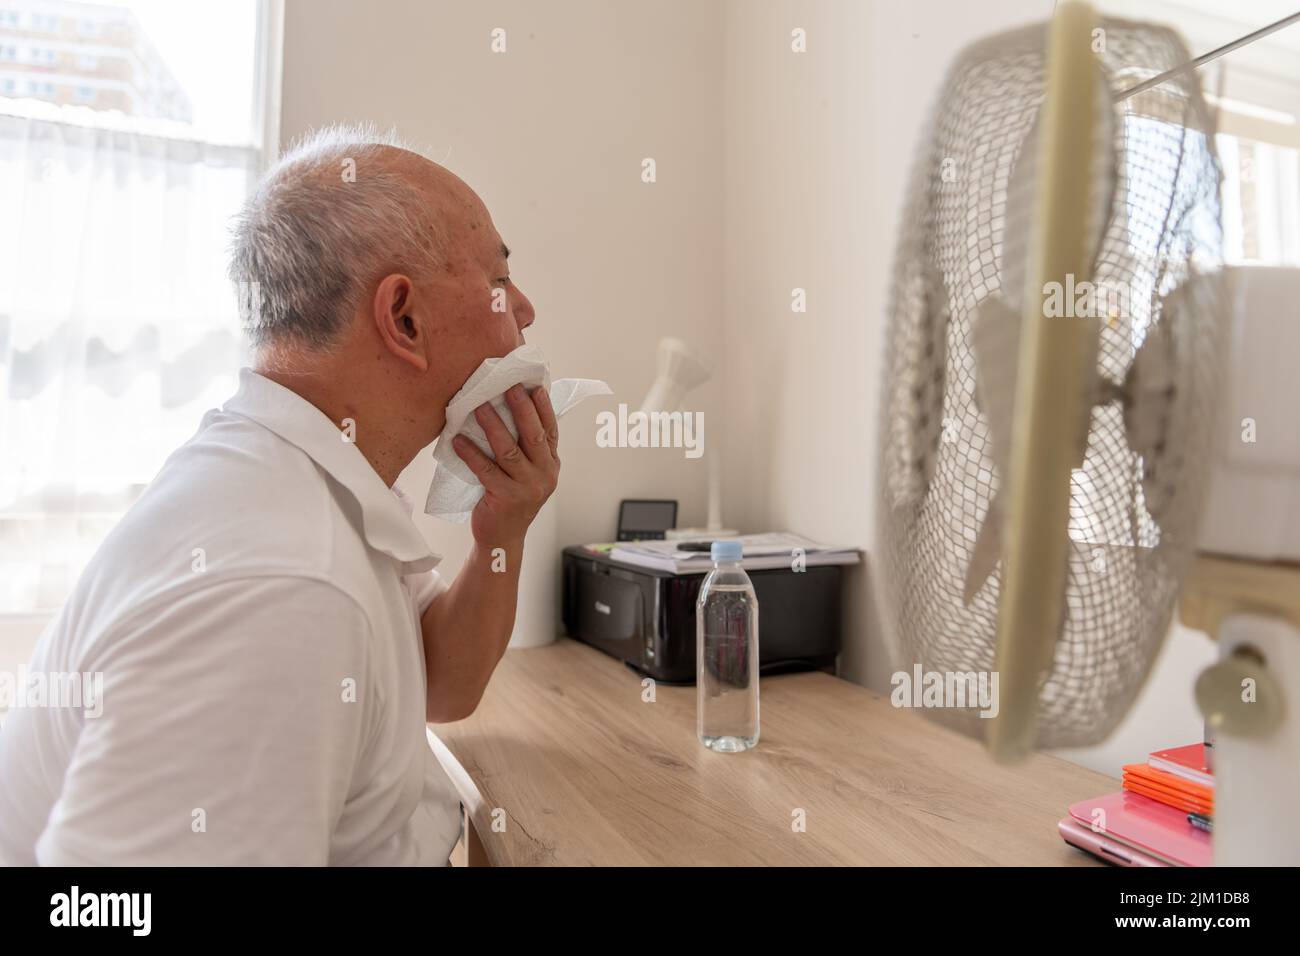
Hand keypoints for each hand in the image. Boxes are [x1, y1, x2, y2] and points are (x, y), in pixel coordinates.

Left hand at [453, 384, 559, 548]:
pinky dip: (471, 453)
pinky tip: (458, 439)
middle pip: (534, 436)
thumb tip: (509, 409)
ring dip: (493, 426)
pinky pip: (485, 470)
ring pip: (509, 451)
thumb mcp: (527, 473)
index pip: (550, 430)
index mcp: (551, 464)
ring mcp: (527, 488)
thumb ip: (526, 448)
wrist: (502, 538)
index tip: (533, 385)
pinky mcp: (506, 498)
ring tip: (479, 406)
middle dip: (521, 409)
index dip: (543, 407)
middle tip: (508, 387)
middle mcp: (544, 475)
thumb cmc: (511, 498)